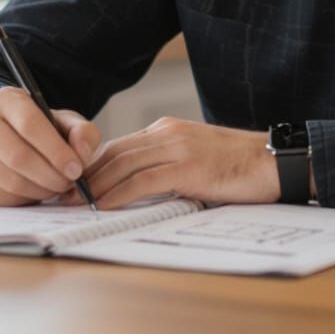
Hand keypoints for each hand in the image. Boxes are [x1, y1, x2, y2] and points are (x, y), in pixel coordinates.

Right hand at [0, 87, 101, 205]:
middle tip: (69, 184)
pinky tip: (35, 192)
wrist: (5, 136)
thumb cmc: (38, 128)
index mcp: (6, 99)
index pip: (30, 125)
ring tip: (55, 187)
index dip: (56, 151)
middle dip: (50, 175)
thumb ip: (82, 131)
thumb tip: (82, 153)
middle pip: (18, 156)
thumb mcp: (64, 121)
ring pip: (9, 181)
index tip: (76, 169)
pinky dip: (23, 201)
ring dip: (39, 191)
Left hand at [69, 117, 278, 209]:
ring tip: (76, 204)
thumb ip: (166, 164)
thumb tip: (135, 187)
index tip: (74, 184)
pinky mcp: (188, 167)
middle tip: (62, 195)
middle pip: (113, 152)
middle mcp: (168, 132)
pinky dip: (119, 193)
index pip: (119, 145)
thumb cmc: (237, 165)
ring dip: (95, 186)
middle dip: (84, 175)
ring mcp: (178, 147)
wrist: (273, 159)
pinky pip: (143, 180)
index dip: (92, 165)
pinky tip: (106, 206)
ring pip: (122, 164)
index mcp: (168, 128)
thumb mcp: (195, 157)